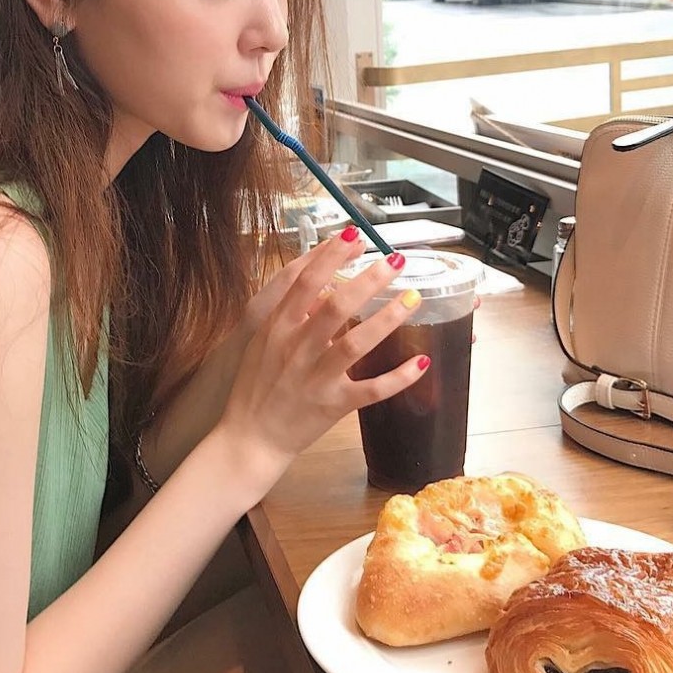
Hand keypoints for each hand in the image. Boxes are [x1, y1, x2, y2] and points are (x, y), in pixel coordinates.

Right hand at [216, 227, 428, 493]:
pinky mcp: (333, 405)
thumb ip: (292, 312)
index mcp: (278, 328)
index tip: (354, 234)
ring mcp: (316, 378)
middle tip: (395, 260)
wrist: (250, 437)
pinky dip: (399, 377)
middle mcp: (297, 349)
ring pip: (356, 343)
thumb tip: (326, 284)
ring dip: (387, 319)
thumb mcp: (265, 341)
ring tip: (413, 297)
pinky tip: (422, 361)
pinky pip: (371, 389)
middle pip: (335, 306)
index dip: (330, 255)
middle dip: (368, 280)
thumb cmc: (257, 385)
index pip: (304, 282)